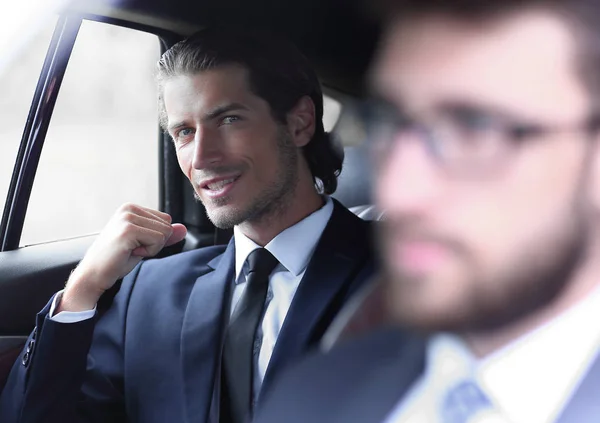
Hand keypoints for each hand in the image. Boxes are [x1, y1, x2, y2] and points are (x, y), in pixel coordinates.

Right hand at [59, 204, 186, 311]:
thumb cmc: (117, 260)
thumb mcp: (145, 244)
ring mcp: (128, 218)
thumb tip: (184, 229)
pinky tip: (130, 253)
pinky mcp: (129, 230)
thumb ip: (164, 235)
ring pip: (165, 233)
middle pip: (167, 225)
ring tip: (130, 250)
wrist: (94, 274)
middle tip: (132, 249)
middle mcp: (129, 209)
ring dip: (151, 248)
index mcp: (132, 208)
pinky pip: (159, 240)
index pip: (166, 220)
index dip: (156, 238)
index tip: (136, 244)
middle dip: (155, 243)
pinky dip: (148, 252)